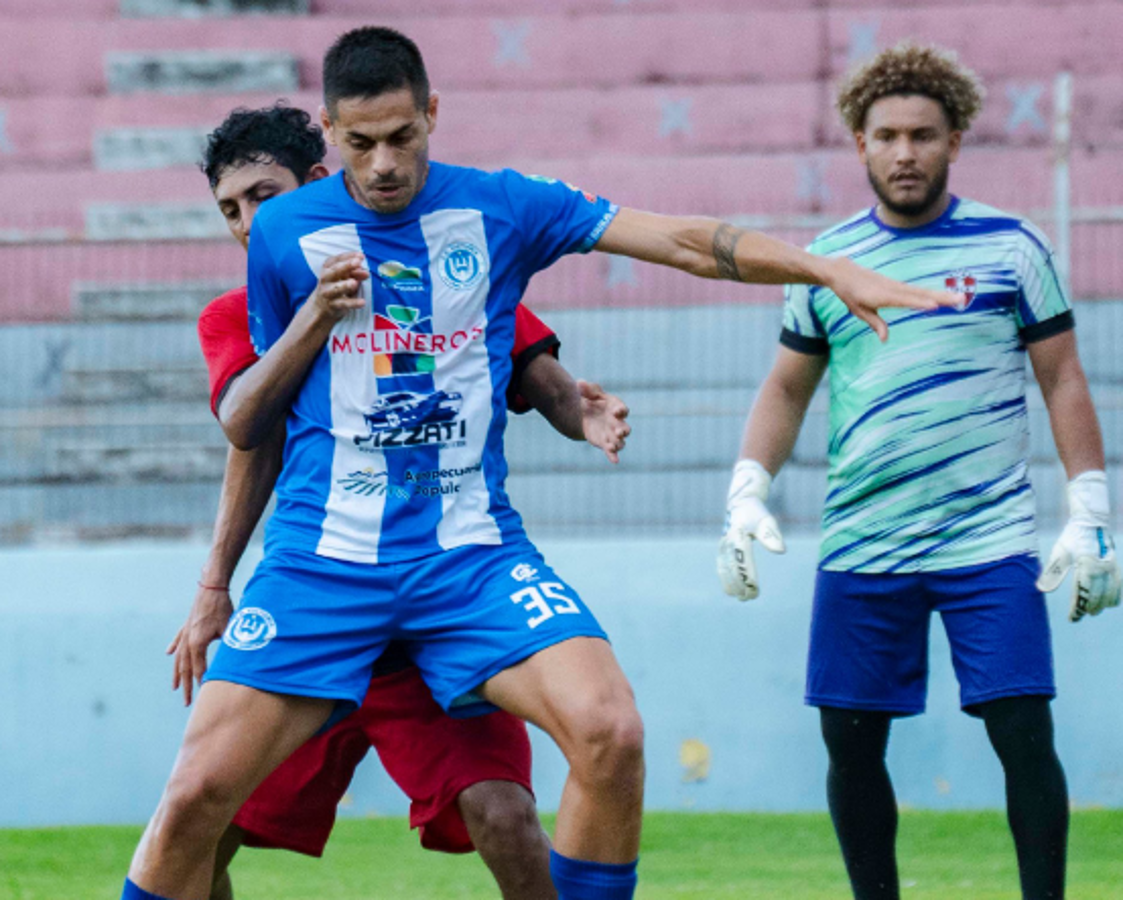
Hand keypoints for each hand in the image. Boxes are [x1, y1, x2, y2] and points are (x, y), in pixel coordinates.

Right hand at [167, 584, 234, 704]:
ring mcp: (185, 632)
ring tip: (174, 687)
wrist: (212, 586)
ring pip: (179, 658)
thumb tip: (234, 663)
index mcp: (197, 643)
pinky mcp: (187, 624)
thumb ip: (228, 647)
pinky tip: (168, 654)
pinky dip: (173, 648)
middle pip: (185, 668)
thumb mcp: (229, 629)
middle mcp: (188, 640)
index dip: (201, 682)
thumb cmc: (222, 607)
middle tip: (187, 703)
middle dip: (186, 686)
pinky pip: (178, 640)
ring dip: (177, 673)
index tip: (204, 695)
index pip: (199, 668)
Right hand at [310, 252, 368, 321]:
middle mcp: (326, 278)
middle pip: (335, 271)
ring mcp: (328, 292)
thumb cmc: (336, 286)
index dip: (349, 256)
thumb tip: (365, 271)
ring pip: (336, 288)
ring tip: (354, 283)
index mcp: (328, 268)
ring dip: (345, 285)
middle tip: (357, 262)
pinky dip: (353, 303)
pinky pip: (343, 303)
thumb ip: (355, 273)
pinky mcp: (333, 305)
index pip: (337, 259)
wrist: (321, 306)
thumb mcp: (345, 277)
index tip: (361, 256)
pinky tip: (362, 302)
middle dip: (346, 266)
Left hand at [578, 380, 630, 462]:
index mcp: (616, 407)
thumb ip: (586, 389)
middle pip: (625, 428)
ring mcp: (612, 434)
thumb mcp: (589, 392)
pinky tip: (615, 461)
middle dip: (623, 431)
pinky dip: (613, 456)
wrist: (585, 413)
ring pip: (620, 442)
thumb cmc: (592, 400)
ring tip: (613, 447)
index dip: (621, 410)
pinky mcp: (605, 443)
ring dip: (618, 444)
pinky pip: (611, 451)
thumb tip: (579, 382)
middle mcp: (618, 422)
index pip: (622, 409)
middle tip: (620, 432)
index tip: (617, 411)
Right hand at [717, 459, 784, 599]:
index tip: (755, 590)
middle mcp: (728, 541)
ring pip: (723, 568)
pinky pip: (721, 565)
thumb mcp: (767, 521)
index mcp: (738, 536)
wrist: (740, 502)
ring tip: (740, 597)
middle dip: (739, 585)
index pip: (743, 562)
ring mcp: (723, 544)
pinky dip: (725, 578)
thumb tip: (780, 551)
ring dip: (730, 584)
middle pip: (731, 568)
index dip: (748, 577)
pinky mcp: (722, 547)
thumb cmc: (757, 512)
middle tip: (749, 597)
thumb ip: (772, 536)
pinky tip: (731, 589)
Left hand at [825, 256, 964, 342]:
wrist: (844, 272)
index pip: (904, 300)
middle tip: (961, 300)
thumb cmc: (850, 294)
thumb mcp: (859, 311)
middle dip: (941, 297)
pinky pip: (916, 290)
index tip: (935, 305)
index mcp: (882, 296)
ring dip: (941, 294)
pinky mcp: (897, 284)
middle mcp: (893, 288)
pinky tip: (943, 297)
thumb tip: (885, 339)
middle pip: (920, 294)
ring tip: (959, 298)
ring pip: (921, 291)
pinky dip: (930, 293)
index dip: (919, 302)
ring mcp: (896, 285)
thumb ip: (874, 323)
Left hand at [1036, 472, 1121, 621]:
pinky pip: (1119, 585)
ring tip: (1092, 611)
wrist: (1091, 522)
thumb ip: (1052, 573)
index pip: (1082, 593)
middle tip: (1080, 615)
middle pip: (1097, 596)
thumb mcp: (1059, 553)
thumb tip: (1042, 590)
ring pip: (1111, 593)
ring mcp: (1111, 567)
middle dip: (1089, 608)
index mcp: (1086, 565)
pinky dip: (1115, 596)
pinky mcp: (1116, 566)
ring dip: (1102, 604)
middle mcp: (1101, 568)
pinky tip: (1109, 602)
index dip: (1078, 608)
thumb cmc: (1072, 537)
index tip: (1072, 618)